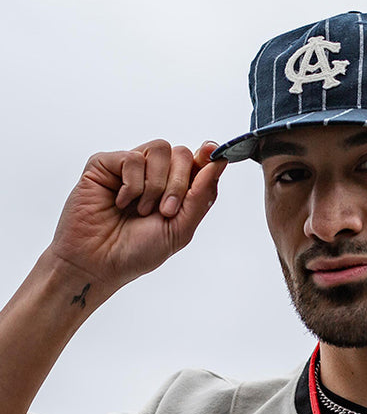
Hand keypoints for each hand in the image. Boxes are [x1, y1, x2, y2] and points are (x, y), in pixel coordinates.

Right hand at [47, 139, 226, 296]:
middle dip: (179, 184)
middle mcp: (153, 175)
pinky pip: (132, 158)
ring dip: (156, 185)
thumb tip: (219, 162)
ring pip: (160, 149)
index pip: (197, 163)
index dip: (207, 158)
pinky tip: (120, 203)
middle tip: (166, 211)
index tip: (214, 156)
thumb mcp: (180, 229)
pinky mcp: (105, 164)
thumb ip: (201, 196)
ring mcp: (129, 167)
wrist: (99, 264)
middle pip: (182, 153)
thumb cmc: (137, 252)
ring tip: (141, 210)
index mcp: (174, 190)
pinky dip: (132, 186)